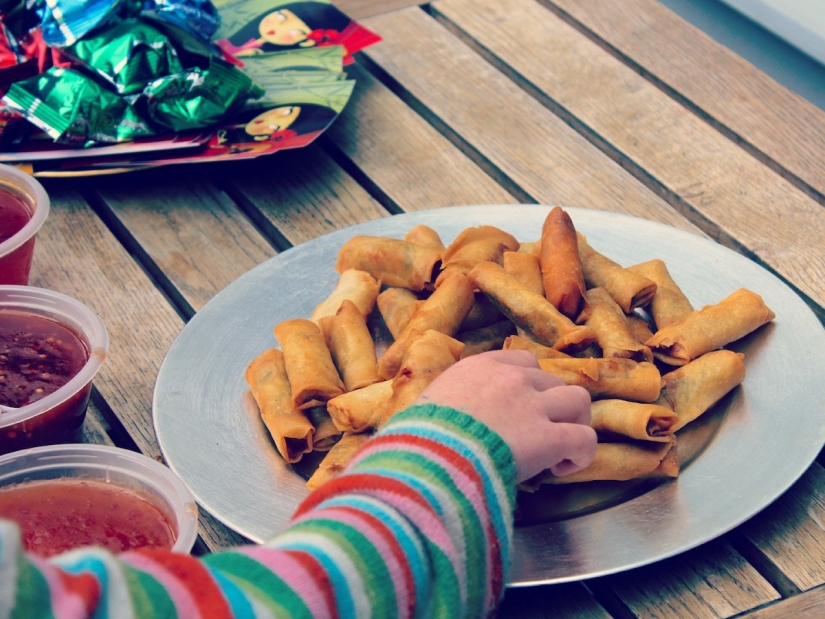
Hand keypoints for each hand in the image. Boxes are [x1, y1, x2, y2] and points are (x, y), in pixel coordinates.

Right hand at [415, 349, 596, 481]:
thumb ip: (449, 403)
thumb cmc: (420, 435)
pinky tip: (562, 468)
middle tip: (540, 431)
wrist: (431, 454)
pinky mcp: (550, 438)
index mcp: (482, 367)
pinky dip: (580, 454)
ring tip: (562, 445)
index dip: (529, 383)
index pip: (522, 361)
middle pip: (551, 380)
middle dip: (551, 404)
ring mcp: (535, 406)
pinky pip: (584, 439)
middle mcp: (514, 379)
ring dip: (574, 420)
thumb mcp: (430, 402)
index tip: (520, 406)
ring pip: (578, 400)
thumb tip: (443, 422)